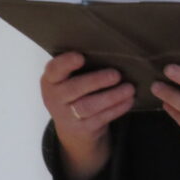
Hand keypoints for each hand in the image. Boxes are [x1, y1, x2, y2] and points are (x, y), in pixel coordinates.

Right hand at [40, 52, 134, 179]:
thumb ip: (80, 66)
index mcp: (50, 80)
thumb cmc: (76, 91)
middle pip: (74, 89)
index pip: (54, 70)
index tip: (81, 57)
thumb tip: (110, 50)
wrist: (72, 127)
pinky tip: (128, 100)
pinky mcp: (82, 129)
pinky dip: (116, 109)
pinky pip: (100, 118)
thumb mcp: (69, 78)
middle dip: (96, 81)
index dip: (66, 63)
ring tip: (129, 89)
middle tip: (116, 75)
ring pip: (88, 106)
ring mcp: (66, 116)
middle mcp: (54, 98)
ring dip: (111, 97)